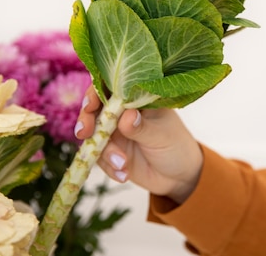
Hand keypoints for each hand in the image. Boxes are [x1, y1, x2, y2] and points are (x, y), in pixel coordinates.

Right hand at [75, 86, 203, 203]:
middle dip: (87, 120)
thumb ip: (142, 127)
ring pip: (94, 136)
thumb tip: (126, 116)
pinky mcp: (112, 153)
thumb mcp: (161, 136)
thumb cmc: (177, 147)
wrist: (180, 178)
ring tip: (123, 164)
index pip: (111, 88)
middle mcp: (123, 113)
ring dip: (104, 151)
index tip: (90, 105)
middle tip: (85, 133)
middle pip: (94, 109)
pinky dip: (109, 167)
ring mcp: (116, 133)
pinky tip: (124, 174)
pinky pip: (99, 158)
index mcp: (137, 100)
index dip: (96, 92)